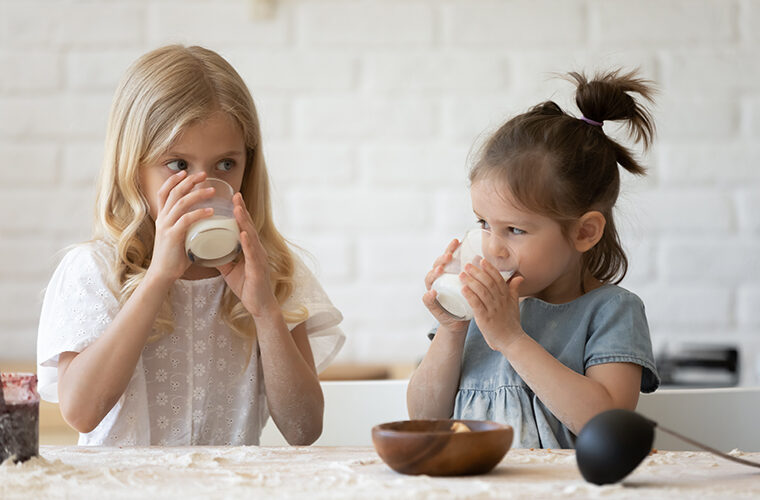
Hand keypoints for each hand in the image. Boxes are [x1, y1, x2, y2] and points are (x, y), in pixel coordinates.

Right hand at [147, 171, 214, 282]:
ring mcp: (166, 226)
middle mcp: (162, 218)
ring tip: (212, 191)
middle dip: (189, 181)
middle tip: (204, 175)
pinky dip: (199, 213)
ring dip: (198, 195)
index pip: (164, 192)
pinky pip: (186, 220)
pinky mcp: (172, 236)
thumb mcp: (179, 236)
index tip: (186, 172)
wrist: (163, 274)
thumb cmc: (174, 257)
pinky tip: (211, 211)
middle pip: (174, 192)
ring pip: (181, 203)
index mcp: (163, 217)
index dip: (173, 180)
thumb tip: (204, 221)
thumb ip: (187, 227)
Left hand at [217, 192, 278, 317]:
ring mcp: (259, 258)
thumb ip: (221, 259)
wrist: (259, 305)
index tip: (233, 198)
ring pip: (251, 236)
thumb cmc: (247, 286)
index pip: (244, 227)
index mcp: (250, 249)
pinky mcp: (258, 268)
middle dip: (242, 210)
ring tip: (237, 209)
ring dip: (244, 222)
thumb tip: (205, 251)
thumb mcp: (230, 270)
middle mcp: (257, 250)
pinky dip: (247, 242)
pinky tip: (242, 234)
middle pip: (248, 226)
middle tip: (235, 195)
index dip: (239, 212)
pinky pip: (252, 253)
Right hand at [422, 239, 469, 333]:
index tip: (457, 241)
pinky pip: (427, 300)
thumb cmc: (465, 301)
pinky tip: (433, 292)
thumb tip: (480, 257)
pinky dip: (429, 296)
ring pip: (430, 279)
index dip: (450, 248)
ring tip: (440, 270)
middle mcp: (438, 281)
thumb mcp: (471, 285)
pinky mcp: (433, 306)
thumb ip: (474, 273)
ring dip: (434, 273)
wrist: (460, 321)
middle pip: (436, 266)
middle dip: (442, 259)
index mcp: (446, 274)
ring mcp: (433, 292)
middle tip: (449, 255)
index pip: (446, 258)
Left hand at [460, 258, 525, 352]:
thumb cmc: (511, 322)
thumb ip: (514, 289)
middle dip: (477, 272)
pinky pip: (477, 305)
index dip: (490, 268)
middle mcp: (500, 301)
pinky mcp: (485, 319)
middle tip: (467, 265)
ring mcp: (493, 310)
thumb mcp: (514, 304)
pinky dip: (470, 296)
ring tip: (462, 274)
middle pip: (488, 283)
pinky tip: (463, 289)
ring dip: (472, 281)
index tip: (481, 260)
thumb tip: (519, 277)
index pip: (498, 278)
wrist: (512, 340)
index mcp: (506, 296)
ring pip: (482, 292)